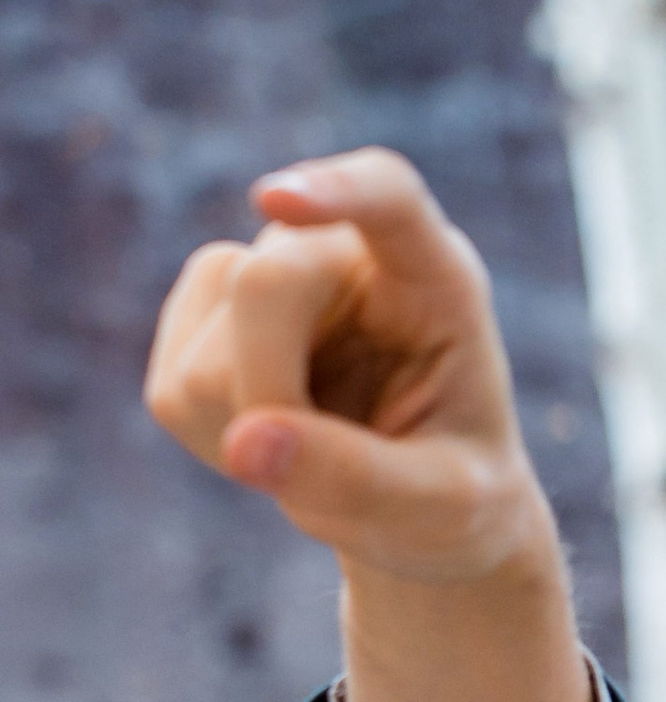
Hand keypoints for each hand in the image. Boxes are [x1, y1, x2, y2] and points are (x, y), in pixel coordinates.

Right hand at [145, 150, 559, 592]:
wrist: (421, 510)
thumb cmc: (456, 495)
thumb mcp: (446, 506)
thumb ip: (363, 477)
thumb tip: (244, 443)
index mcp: (432, 275)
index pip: (386, 194)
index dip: (334, 191)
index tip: (275, 200)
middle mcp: (342, 254)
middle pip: (263, 285)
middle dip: (276, 392)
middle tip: (335, 473)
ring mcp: (265, 277)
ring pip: (205, 351)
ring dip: (253, 431)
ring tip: (324, 454)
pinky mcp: (201, 325)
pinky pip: (172, 389)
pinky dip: (218, 443)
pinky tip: (278, 446)